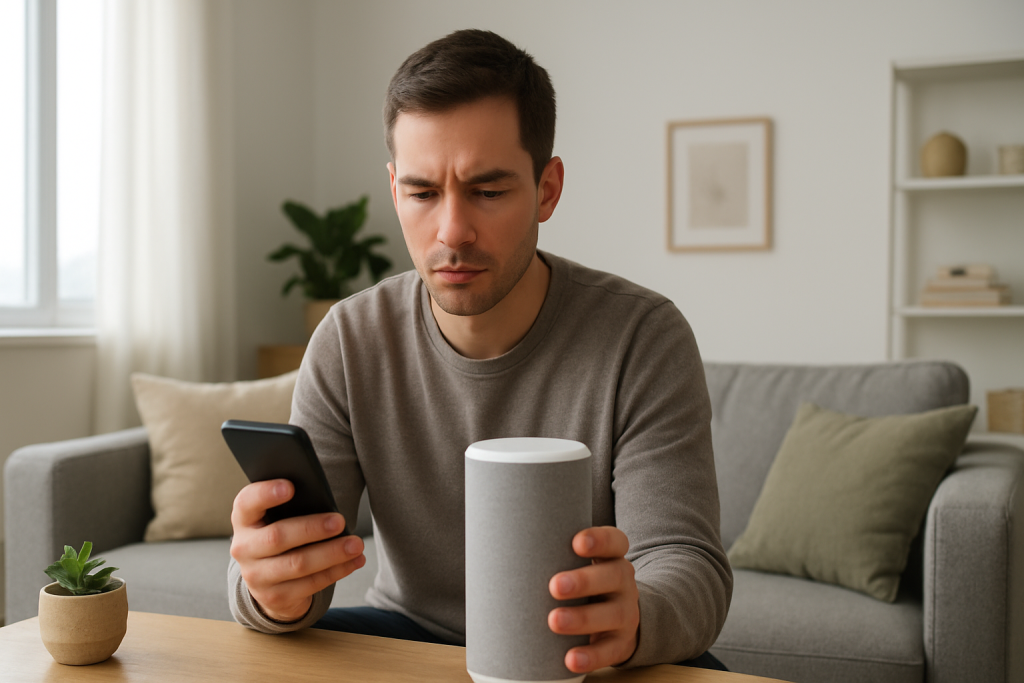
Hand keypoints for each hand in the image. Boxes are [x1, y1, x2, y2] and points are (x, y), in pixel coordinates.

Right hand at [229, 479, 365, 621]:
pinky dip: (337, 571)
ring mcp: (257, 576)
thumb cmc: (281, 532)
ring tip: (356, 544)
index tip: (290, 487)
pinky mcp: (275, 596)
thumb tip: (324, 501)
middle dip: (312, 528)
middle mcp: (244, 548)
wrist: (268, 579)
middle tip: (340, 521)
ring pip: (298, 564)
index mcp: (244, 519)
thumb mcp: (277, 517)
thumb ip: (292, 506)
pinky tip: (354, 561)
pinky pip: (310, 584)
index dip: (266, 494)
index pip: (247, 502)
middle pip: (277, 537)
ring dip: (332, 554)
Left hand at [547, 527, 638, 672]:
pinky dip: (591, 656)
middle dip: (584, 581)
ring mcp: (625, 613)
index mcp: (611, 557)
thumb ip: (552, 556)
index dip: (600, 540)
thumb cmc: (581, 584)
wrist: (615, 619)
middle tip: (554, 586)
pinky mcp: (621, 643)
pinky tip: (570, 659)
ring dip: (583, 618)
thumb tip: (502, 551)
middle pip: (613, 576)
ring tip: (554, 621)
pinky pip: (609, 651)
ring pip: (613, 614)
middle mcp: (623, 583)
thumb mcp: (574, 565)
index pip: (615, 542)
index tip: (577, 543)